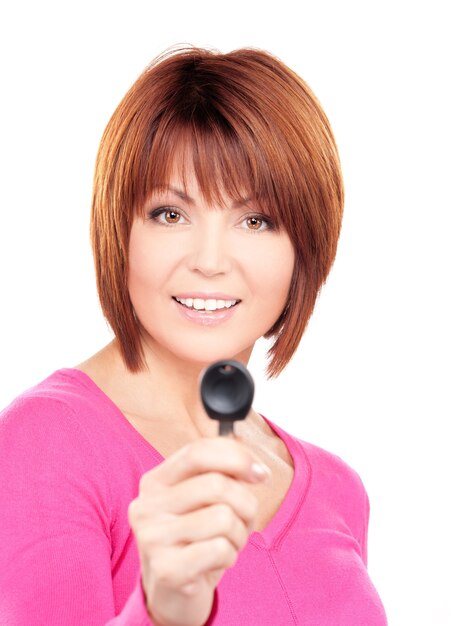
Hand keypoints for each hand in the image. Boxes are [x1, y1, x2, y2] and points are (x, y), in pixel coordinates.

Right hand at [128, 437, 269, 625]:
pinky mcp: (166, 570)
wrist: (172, 592)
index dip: (236, 457)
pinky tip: (215, 563)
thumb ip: (222, 474)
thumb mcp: (202, 500)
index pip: (198, 452)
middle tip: (244, 520)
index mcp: (155, 481)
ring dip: (239, 534)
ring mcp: (152, 538)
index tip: (261, 474)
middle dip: (245, 503)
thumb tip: (257, 470)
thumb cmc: (196, 537)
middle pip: (216, 485)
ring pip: (224, 518)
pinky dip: (230, 557)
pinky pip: (220, 549)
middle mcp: (146, 506)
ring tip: (226, 543)